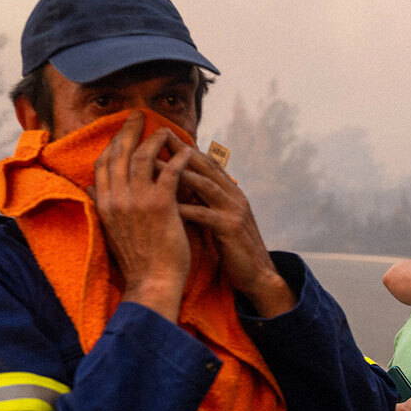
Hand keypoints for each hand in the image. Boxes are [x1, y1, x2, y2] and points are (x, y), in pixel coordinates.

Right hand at [92, 111, 192, 320]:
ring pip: (142, 158)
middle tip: (139, 115)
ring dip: (155, 140)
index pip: (103, 164)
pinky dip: (178, 158)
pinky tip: (188, 150)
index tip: (122, 131)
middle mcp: (116, 198)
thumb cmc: (136, 260)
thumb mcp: (109, 230)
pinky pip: (169, 172)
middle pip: (119, 154)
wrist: (152, 282)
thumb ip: (101, 206)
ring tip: (166, 129)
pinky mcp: (160, 206)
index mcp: (104, 204)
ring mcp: (137, 201)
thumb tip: (89, 188)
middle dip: (129, 131)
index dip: (113, 143)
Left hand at [166, 137, 293, 317]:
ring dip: (178, 173)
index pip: (207, 163)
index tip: (161, 136)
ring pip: (204, 184)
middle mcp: (235, 196)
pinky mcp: (231, 229)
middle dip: (180, 151)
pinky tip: (164, 204)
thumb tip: (182, 187)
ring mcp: (235, 211)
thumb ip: (207, 201)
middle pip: (206, 166)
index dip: (185, 148)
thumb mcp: (221, 218)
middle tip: (156, 137)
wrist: (258, 274)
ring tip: (152, 165)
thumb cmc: (234, 248)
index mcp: (232, 192)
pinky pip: (204, 214)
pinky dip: (184, 208)